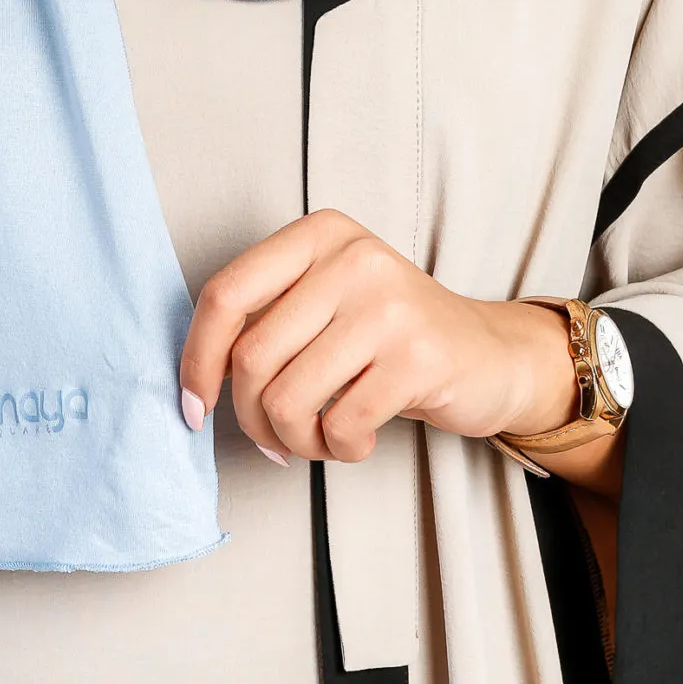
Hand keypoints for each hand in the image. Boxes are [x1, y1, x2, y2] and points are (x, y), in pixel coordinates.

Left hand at [178, 209, 579, 465]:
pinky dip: (339, 448)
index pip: (225, 294)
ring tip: (320, 438)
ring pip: (288, 399)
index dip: (196, 359)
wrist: (488, 355)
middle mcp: (353, 258)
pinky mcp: (418, 357)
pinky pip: (341, 425)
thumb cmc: (390, 338)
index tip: (194, 406)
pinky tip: (357, 438)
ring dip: (296, 440)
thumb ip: (268, 318)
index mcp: (319, 234)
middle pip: (252, 357)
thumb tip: (194, 384)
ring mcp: (389, 305)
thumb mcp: (328, 299)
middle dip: (252, 418)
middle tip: (275, 438)